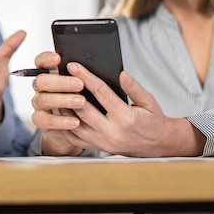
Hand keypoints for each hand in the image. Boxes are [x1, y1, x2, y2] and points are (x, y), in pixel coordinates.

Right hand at [31, 51, 84, 155]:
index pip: (42, 61)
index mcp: (50, 74)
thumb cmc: (84, 101)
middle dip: (60, 81)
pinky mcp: (42, 121)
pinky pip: (46, 120)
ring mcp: (40, 104)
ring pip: (43, 100)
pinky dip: (61, 121)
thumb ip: (92, 76)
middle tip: (79, 84)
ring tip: (81, 102)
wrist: (76, 127)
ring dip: (63, 100)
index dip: (47, 59)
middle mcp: (42, 88)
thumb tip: (113, 72)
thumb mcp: (89, 86)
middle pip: (41, 81)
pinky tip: (75, 121)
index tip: (58, 59)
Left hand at [32, 51, 204, 156]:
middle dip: (69, 89)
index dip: (85, 77)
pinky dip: (65, 125)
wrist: (159, 145)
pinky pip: (75, 138)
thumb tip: (122, 74)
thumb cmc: (153, 121)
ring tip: (55, 92)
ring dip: (63, 107)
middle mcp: (112, 132)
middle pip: (82, 108)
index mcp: (125, 118)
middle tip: (59, 75)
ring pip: (74, 123)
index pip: (100, 92)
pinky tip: (59, 112)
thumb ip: (134, 87)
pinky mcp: (98, 147)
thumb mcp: (149, 101)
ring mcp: (103, 142)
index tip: (74, 66)